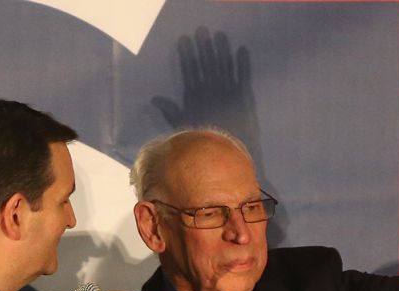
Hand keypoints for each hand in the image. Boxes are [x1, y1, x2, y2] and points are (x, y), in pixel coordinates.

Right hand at [152, 27, 259, 148]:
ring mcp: (228, 90)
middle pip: (207, 63)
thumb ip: (170, 111)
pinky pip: (244, 75)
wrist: (223, 153)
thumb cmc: (200, 142)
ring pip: (224, 64)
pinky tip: (242, 50)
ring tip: (221, 35)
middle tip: (202, 30)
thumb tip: (155, 99)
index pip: (190, 69)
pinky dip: (243, 62)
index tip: (185, 39)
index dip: (187, 53)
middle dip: (204, 46)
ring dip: (223, 49)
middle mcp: (210, 89)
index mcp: (195, 95)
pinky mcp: (244, 96)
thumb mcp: (181, 126)